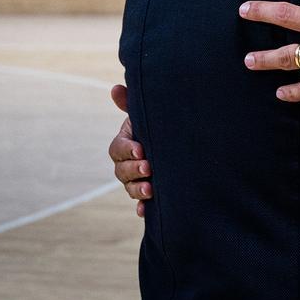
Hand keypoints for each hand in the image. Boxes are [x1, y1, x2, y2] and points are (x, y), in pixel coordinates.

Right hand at [109, 84, 151, 216]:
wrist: (183, 144)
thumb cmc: (162, 124)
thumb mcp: (149, 114)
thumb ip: (132, 103)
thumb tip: (115, 88)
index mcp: (126, 143)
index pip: (117, 149)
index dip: (126, 149)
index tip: (141, 149)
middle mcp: (128, 163)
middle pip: (121, 171)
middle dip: (133, 170)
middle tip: (148, 167)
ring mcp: (138, 179)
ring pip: (130, 188)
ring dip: (137, 190)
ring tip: (151, 189)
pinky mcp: (150, 193)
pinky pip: (141, 204)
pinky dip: (142, 208)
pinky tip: (145, 211)